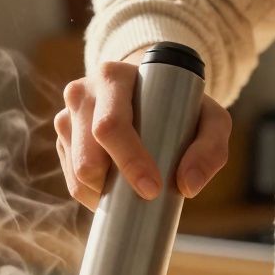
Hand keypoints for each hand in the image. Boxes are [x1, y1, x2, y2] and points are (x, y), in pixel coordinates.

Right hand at [54, 54, 231, 209]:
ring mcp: (67, 118)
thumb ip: (210, 149)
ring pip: (76, 173)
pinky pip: (72, 181)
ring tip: (132, 194)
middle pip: (87, 155)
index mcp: (112, 77)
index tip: (153, 189)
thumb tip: (187, 186)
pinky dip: (94, 195)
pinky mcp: (63, 141)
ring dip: (103, 193)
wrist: (151, 93)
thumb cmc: (182, 106)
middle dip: (111, 186)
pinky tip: (114, 193)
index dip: (129, 161)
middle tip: (144, 197)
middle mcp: (82, 94)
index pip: (110, 125)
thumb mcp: (210, 119)